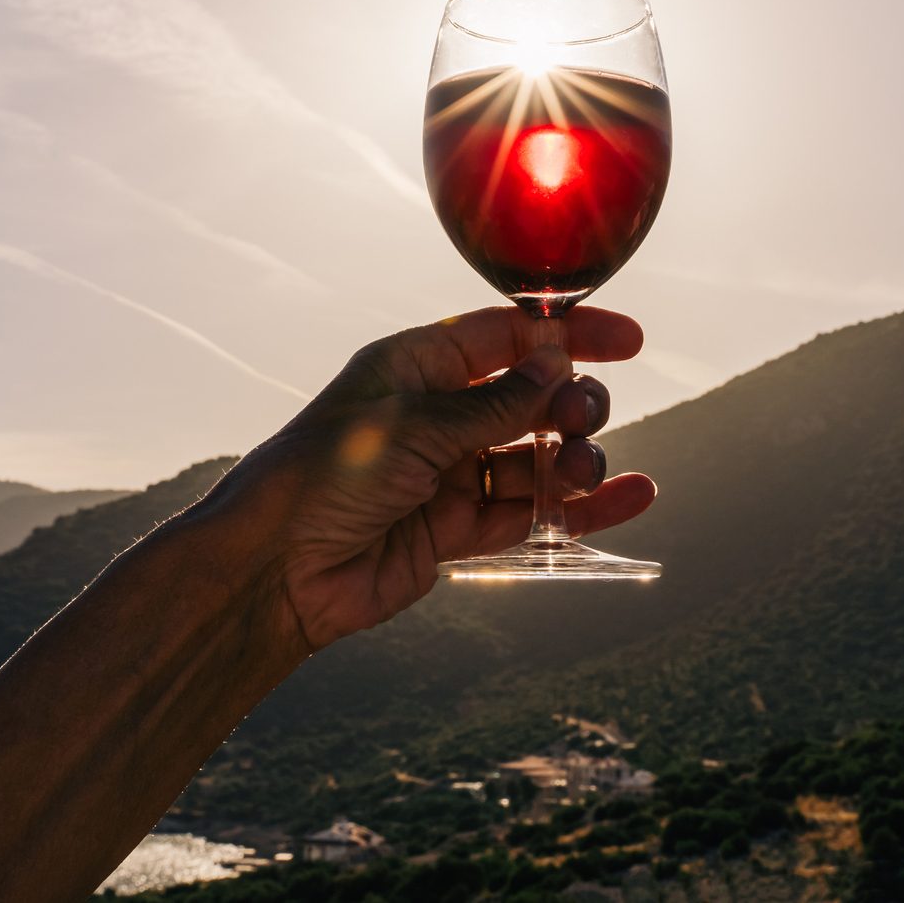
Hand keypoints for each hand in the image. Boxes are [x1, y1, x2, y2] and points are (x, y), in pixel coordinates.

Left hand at [208, 306, 656, 650]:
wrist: (276, 568)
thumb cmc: (324, 475)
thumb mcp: (414, 425)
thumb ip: (492, 403)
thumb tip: (555, 365)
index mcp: (416, 366)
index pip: (506, 337)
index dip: (567, 336)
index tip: (627, 341)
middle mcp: (436, 416)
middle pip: (530, 399)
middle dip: (570, 404)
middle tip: (581, 419)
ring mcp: (449, 474)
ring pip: (534, 459)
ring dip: (572, 459)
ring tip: (582, 468)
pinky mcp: (455, 531)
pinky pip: (528, 513)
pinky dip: (577, 510)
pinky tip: (627, 498)